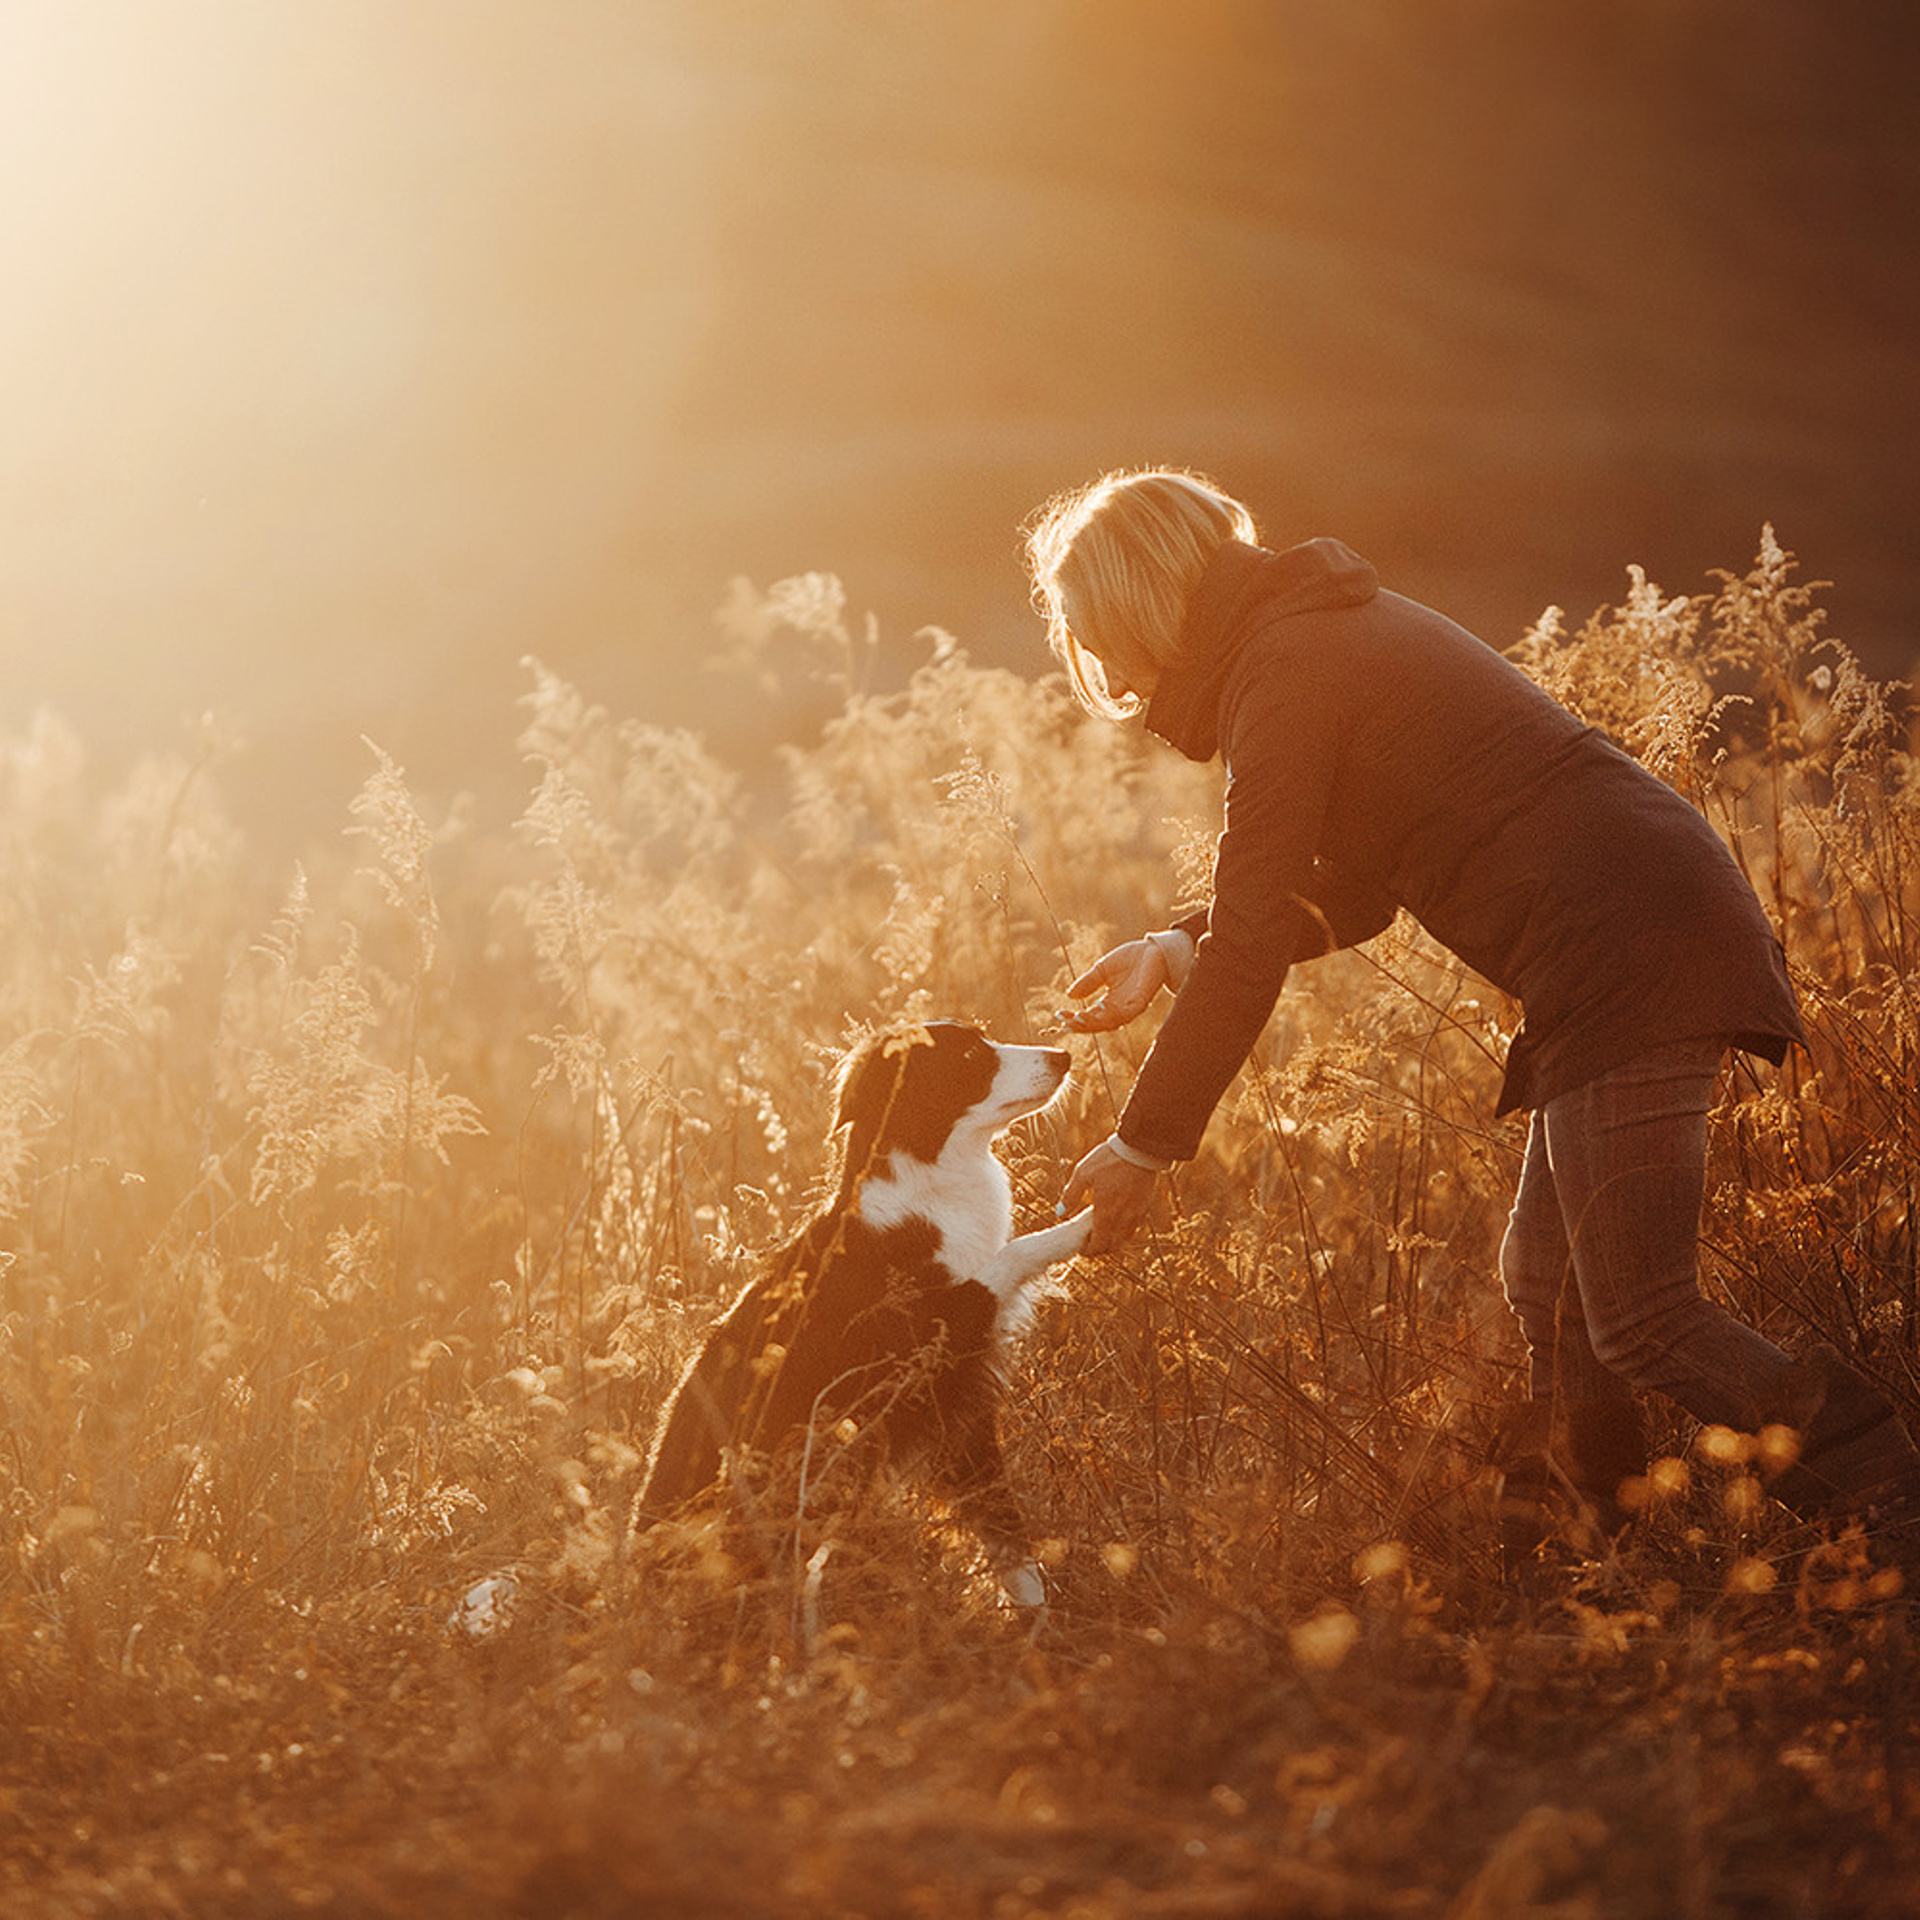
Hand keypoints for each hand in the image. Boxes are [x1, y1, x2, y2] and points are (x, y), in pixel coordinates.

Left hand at [1061, 1138, 1159, 1254]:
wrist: (1139, 1149)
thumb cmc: (1109, 1159)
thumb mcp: (1083, 1173)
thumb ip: (1071, 1195)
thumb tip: (1059, 1212)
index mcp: (1106, 1213)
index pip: (1098, 1244)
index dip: (1089, 1251)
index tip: (1081, 1248)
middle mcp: (1122, 1219)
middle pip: (1112, 1246)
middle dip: (1100, 1249)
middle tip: (1090, 1244)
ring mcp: (1136, 1214)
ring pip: (1124, 1239)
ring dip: (1113, 1241)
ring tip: (1102, 1234)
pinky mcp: (1144, 1207)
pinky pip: (1133, 1228)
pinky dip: (1124, 1231)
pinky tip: (1116, 1222)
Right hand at [1062, 938, 1168, 1033]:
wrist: (1153, 949)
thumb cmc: (1131, 959)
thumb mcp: (1102, 969)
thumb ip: (1087, 982)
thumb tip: (1069, 995)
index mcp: (1109, 1002)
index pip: (1089, 1016)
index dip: (1074, 1018)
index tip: (1059, 1015)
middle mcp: (1119, 1009)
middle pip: (1098, 1025)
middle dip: (1081, 1025)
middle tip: (1066, 1022)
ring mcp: (1130, 1007)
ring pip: (1110, 1023)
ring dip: (1094, 1022)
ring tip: (1077, 1017)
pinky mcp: (1141, 1002)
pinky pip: (1125, 1013)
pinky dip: (1112, 1012)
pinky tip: (1099, 1005)